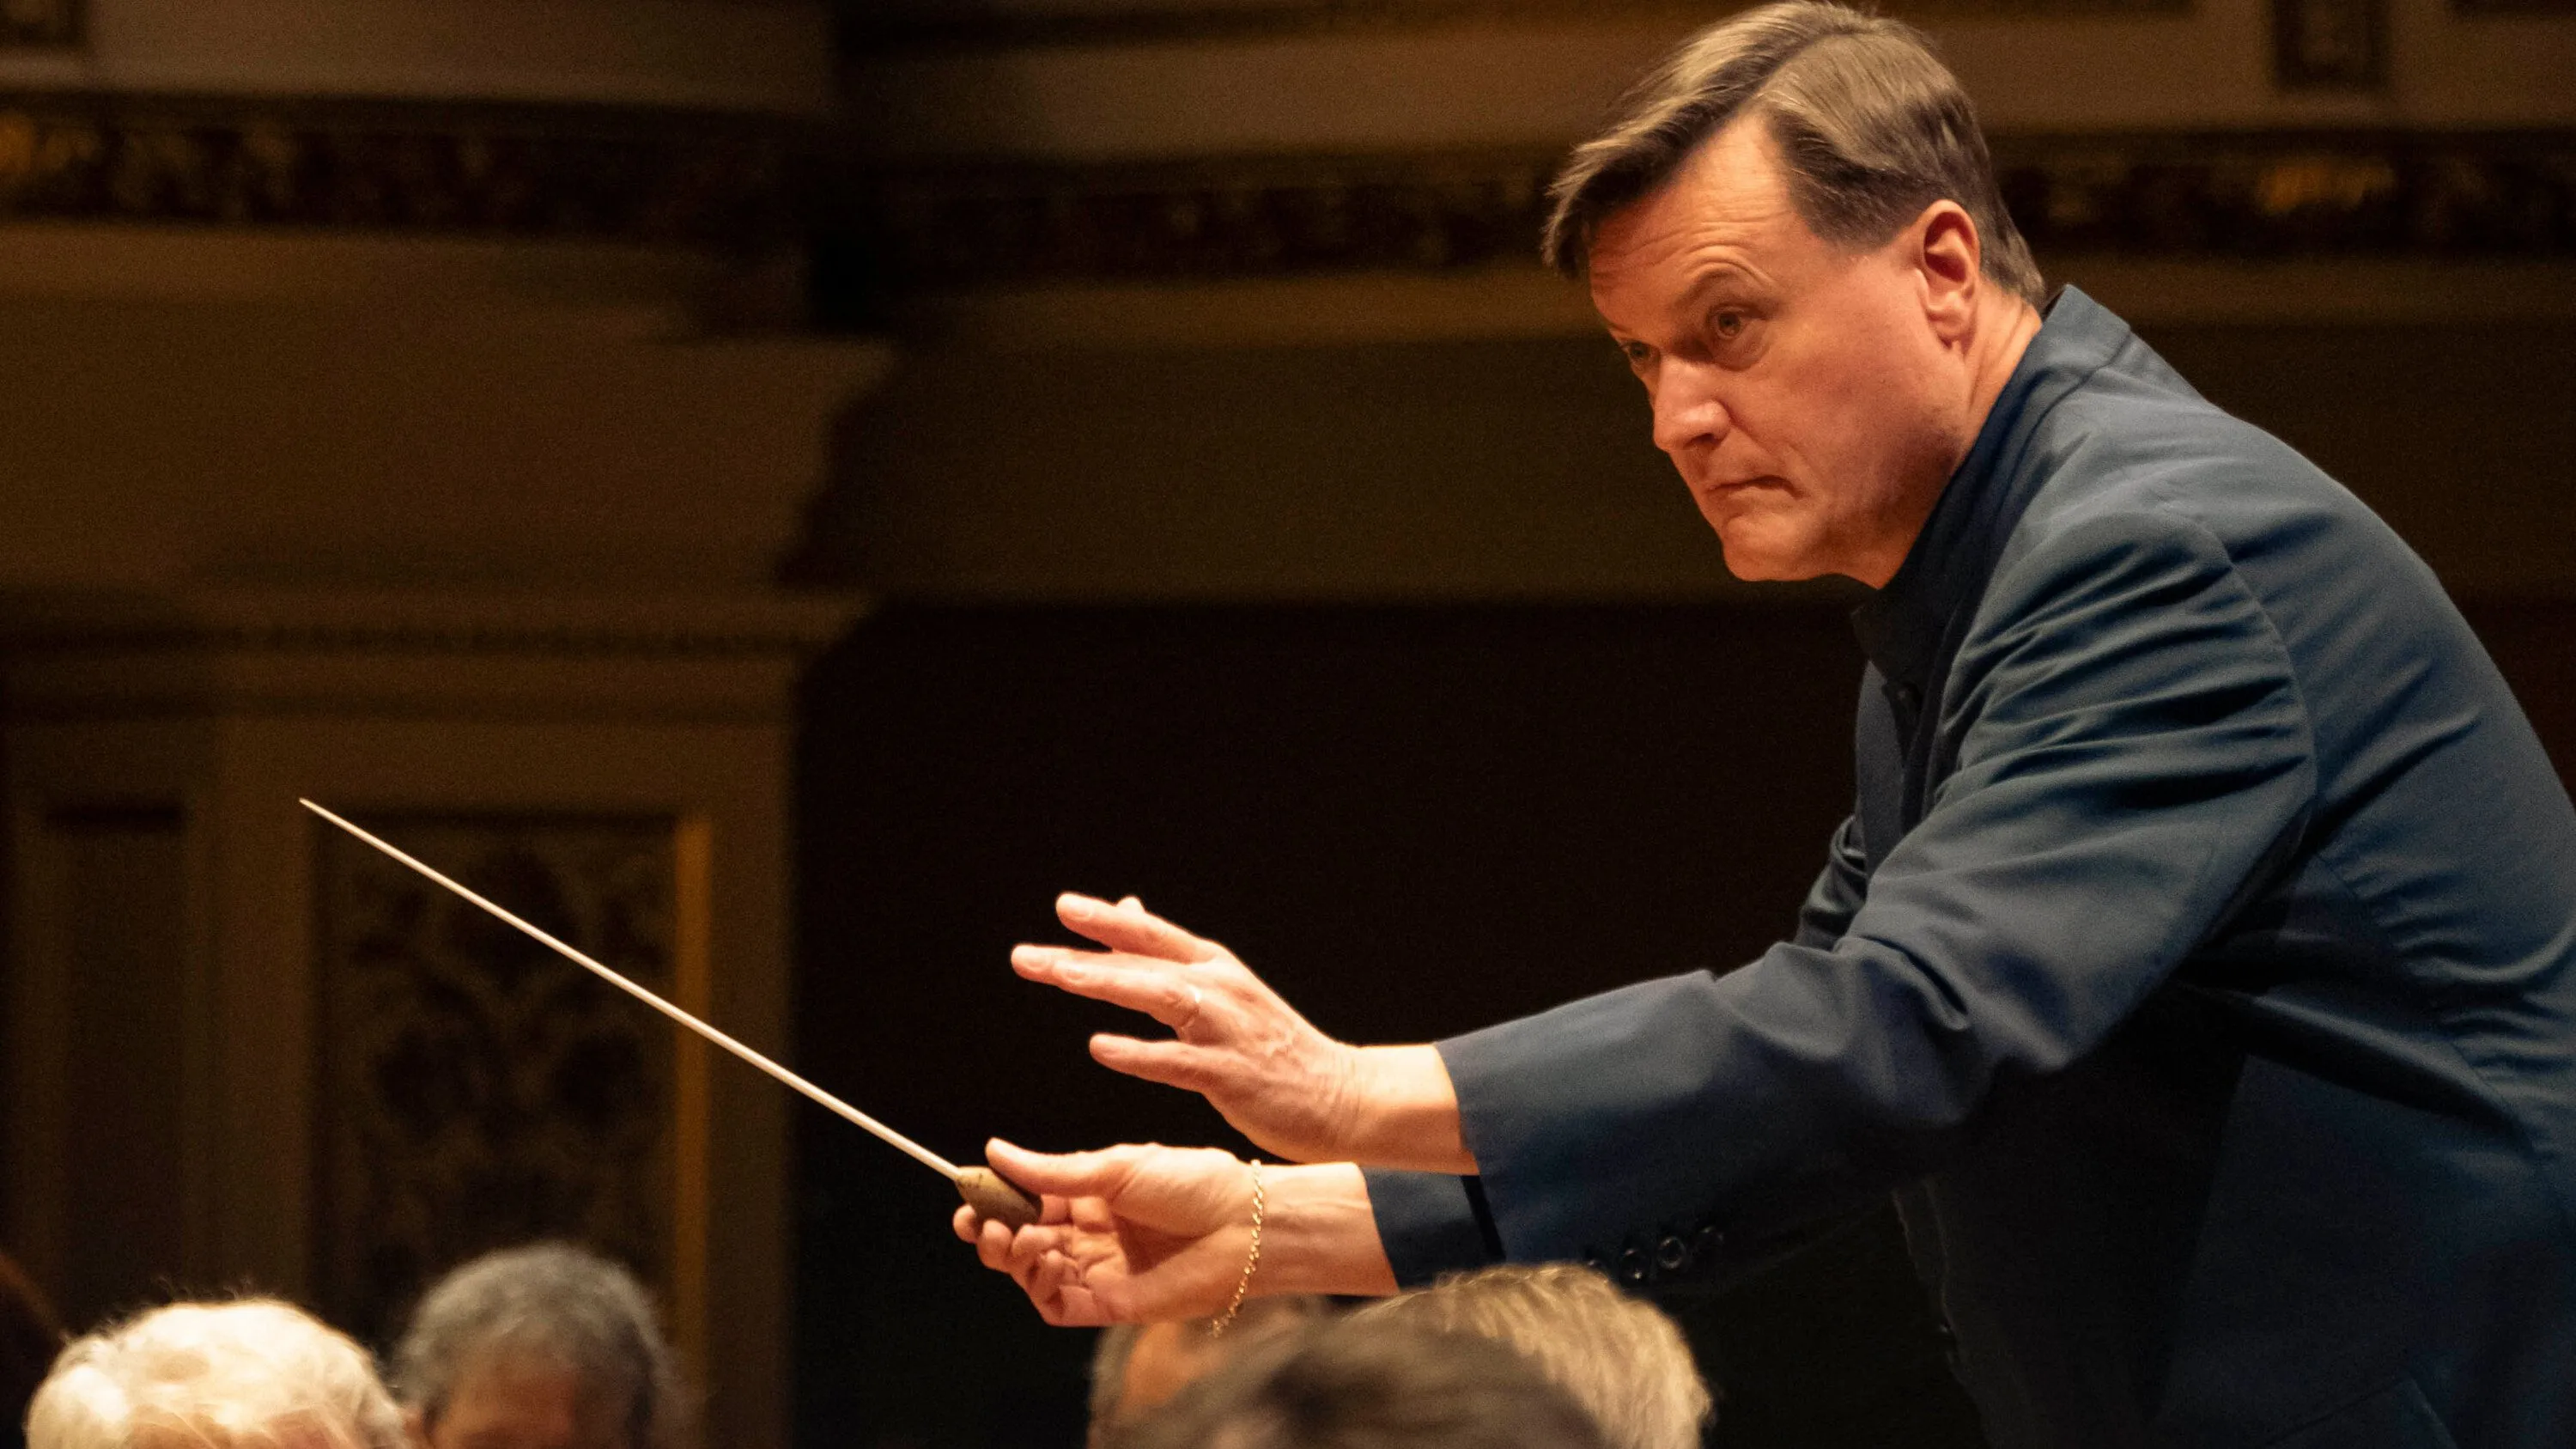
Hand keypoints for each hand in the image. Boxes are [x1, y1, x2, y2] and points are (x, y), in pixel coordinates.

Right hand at [952, 1139, 1258, 1325]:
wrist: (1244, 1224)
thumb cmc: (1192, 1183)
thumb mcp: (1115, 1167)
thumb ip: (1053, 1171)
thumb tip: (994, 1151)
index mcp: (1091, 1197)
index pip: (1027, 1200)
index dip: (995, 1198)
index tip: (968, 1187)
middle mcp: (1089, 1235)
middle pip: (1020, 1239)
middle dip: (990, 1231)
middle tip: (976, 1222)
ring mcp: (1097, 1270)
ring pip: (1031, 1272)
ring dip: (1010, 1256)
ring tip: (1013, 1236)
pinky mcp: (1108, 1304)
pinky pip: (1056, 1303)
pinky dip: (1037, 1286)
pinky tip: (1042, 1260)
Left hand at [1012, 893, 1370, 1163]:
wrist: (1340, 1095)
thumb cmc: (1273, 1048)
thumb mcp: (1226, 992)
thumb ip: (1171, 959)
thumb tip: (1127, 909)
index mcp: (1215, 968)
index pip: (1152, 934)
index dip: (1107, 919)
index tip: (1064, 907)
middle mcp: (1220, 989)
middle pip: (1144, 961)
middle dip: (1083, 953)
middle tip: (1027, 955)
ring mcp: (1227, 1030)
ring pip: (1160, 998)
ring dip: (1109, 983)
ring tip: (1062, 976)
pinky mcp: (1231, 1074)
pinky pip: (1177, 1061)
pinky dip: (1138, 1052)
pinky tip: (1101, 1047)